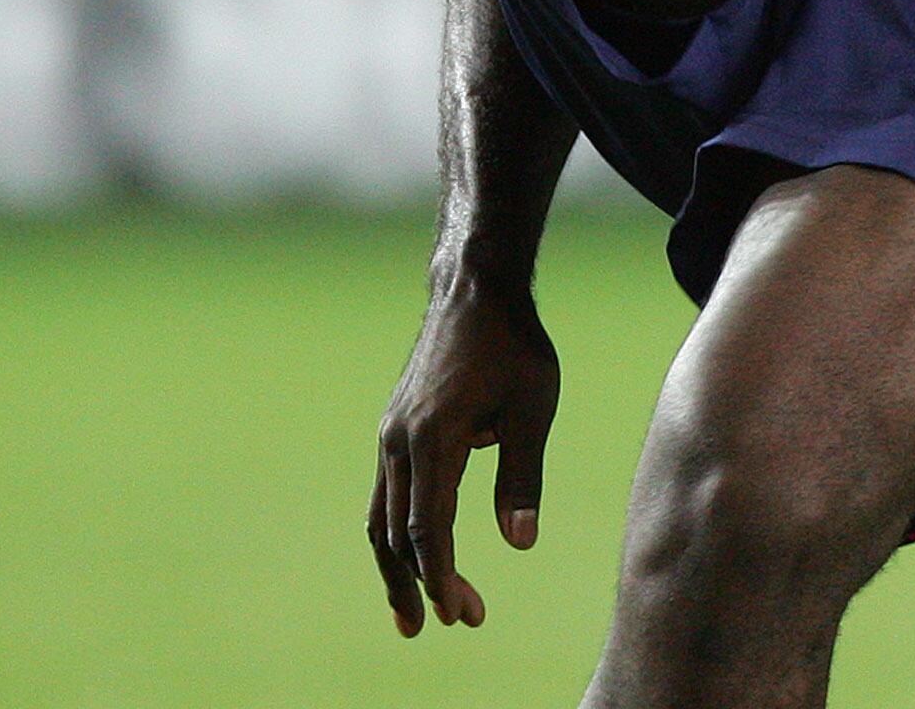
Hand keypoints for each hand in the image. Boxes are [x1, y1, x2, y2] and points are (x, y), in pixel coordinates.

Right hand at [368, 271, 560, 636]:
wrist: (473, 291)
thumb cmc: (513, 346)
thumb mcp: (534, 407)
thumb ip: (523, 475)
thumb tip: (519, 542)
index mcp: (433, 436)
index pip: (427, 526)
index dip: (440, 575)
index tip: (457, 612)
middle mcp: (399, 440)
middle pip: (394, 533)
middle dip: (420, 584)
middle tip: (456, 623)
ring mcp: (390, 435)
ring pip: (380, 518)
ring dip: (398, 568)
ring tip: (416, 614)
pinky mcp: (394, 431)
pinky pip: (385, 496)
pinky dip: (394, 535)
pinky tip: (412, 558)